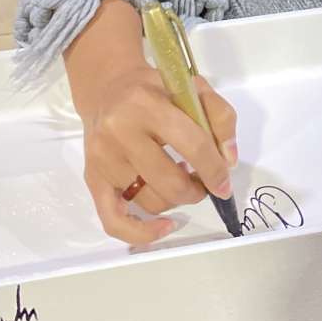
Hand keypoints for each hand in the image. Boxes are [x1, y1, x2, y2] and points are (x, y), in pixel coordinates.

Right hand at [82, 64, 237, 245]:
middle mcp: (119, 131)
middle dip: (195, 191)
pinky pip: (114, 221)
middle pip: (169, 182)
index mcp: (147, 104)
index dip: (214, 170)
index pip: (191, 145)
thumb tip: (228, 161)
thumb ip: (219, 117)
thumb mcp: (192, 87)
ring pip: (150, 201)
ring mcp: (103, 158)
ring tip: (180, 181)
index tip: (225, 185)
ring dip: (175, 201)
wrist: (108, 88)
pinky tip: (164, 226)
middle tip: (202, 184)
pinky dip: (142, 233)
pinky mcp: (92, 178)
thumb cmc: (154, 89)